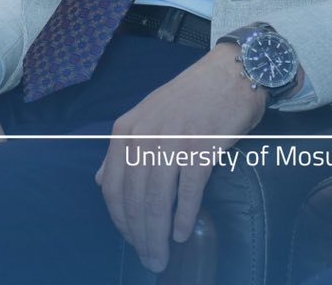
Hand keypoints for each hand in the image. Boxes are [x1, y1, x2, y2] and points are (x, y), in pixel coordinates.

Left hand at [96, 46, 269, 273]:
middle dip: (139, 234)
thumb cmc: (190, 97)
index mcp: (126, 129)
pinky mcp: (202, 145)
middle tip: (149, 259)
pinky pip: (188, 189)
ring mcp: (173, 139)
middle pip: (135, 197)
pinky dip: (184, 215)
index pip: (113, 186)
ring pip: (158, 198)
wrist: (231, 72)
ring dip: (158, 233)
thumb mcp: (146, 115)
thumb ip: (123, 148)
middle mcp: (145, 134)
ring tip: (162, 254)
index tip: (130, 239)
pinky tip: (181, 232)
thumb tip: (101, 180)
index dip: (120, 219)